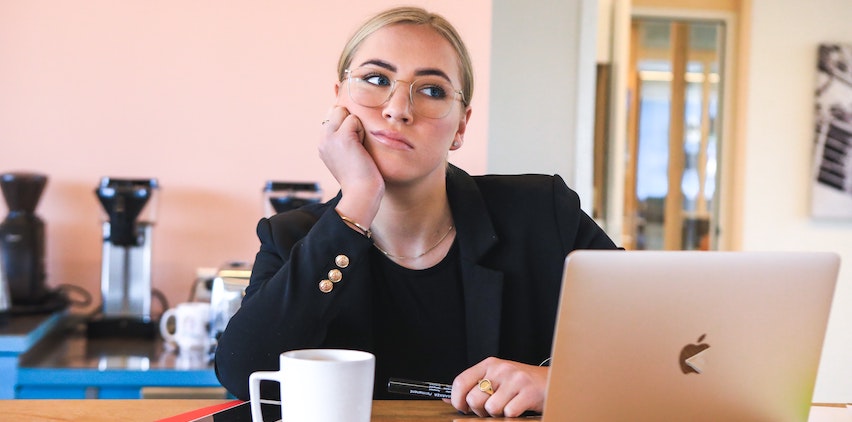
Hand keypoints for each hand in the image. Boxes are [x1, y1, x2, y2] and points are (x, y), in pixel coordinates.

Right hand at [318, 106, 383, 225]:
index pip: (332, 115)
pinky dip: (361, 131)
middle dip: (350, 121)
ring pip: (344, 112)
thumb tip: (350, 118)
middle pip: (337, 110)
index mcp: (322, 143)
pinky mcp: (341, 137)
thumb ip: (343, 137)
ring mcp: (329, 137)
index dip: (347, 123)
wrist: (361, 193)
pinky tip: (360, 148)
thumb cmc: (360, 177)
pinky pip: (354, 119)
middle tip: (356, 145)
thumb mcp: (346, 154)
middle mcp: (322, 139)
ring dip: (357, 126)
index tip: (353, 145)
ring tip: (358, 147)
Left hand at [445, 357, 547, 417]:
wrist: (554, 380)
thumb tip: (448, 399)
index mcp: (489, 364)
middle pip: (474, 398)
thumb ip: (474, 386)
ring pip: (491, 408)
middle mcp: (501, 369)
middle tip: (490, 409)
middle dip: (479, 411)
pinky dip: (512, 416)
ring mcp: (515, 380)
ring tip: (506, 407)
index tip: (462, 408)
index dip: (457, 399)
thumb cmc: (522, 382)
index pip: (461, 381)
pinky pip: (509, 412)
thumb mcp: (497, 379)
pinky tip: (518, 408)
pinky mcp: (529, 392)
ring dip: (497, 414)